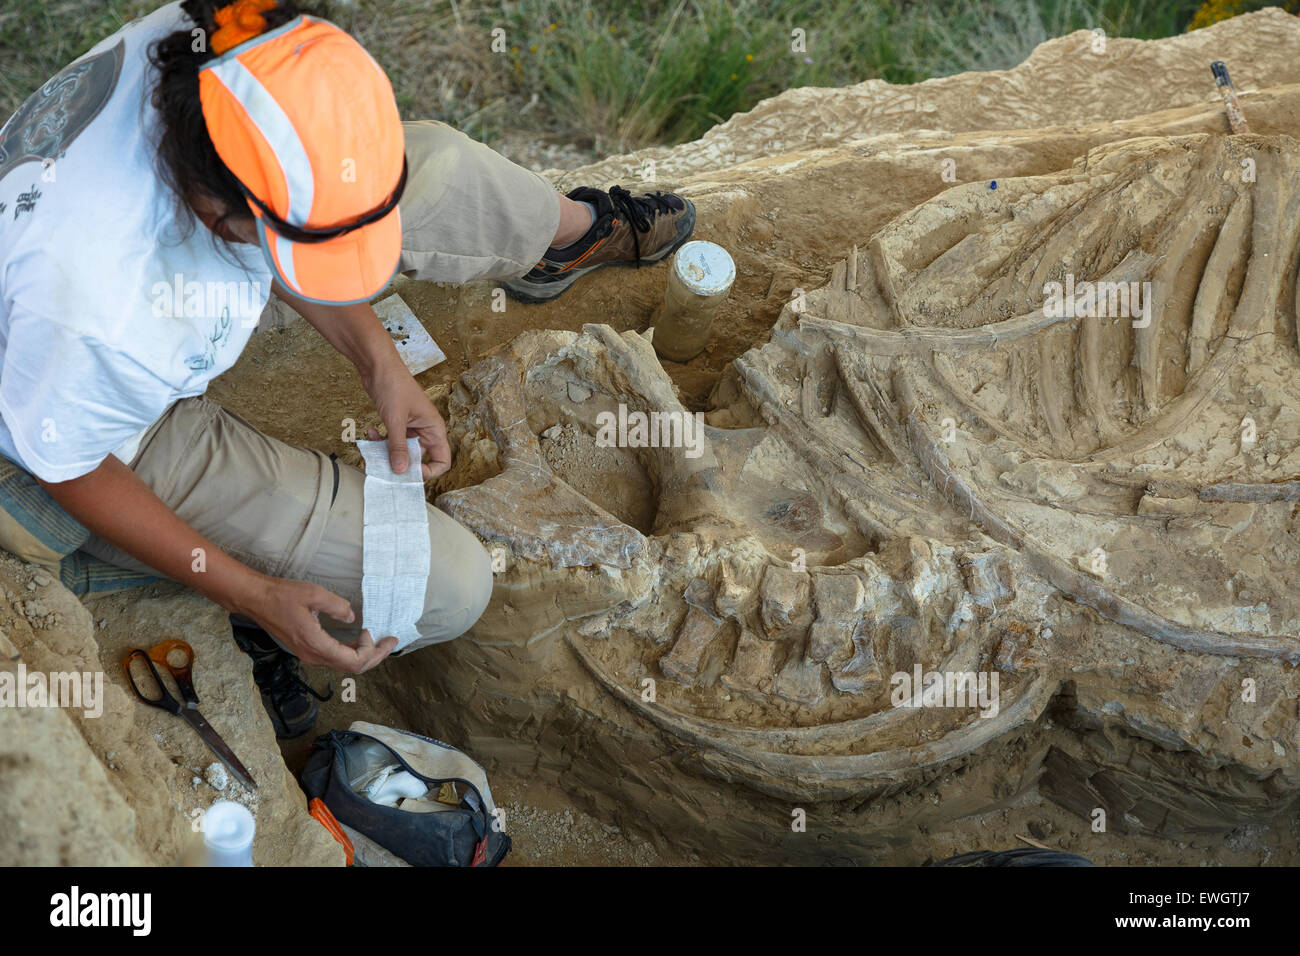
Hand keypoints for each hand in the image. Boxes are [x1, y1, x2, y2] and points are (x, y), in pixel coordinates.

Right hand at [241, 576, 396, 674]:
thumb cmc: (281, 596)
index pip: (352, 662)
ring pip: (343, 664)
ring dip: (365, 655)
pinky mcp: (307, 649)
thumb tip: (352, 616)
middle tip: (392, 642)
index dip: (369, 651)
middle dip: (375, 656)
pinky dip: (352, 652)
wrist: (256, 600)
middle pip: (351, 667)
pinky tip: (360, 641)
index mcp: (316, 645)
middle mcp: (313, 655)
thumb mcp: (314, 594)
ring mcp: (308, 654)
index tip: (371, 630)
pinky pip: (334, 658)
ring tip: (380, 642)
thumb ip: (337, 606)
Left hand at [363, 354, 451, 478]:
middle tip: (384, 465)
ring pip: (402, 453)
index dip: (428, 471)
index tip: (408, 471)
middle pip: (419, 460)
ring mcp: (411, 428)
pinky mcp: (398, 425)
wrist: (378, 366)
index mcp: (434, 429)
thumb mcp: (395, 420)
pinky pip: (391, 443)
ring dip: (387, 454)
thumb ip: (398, 447)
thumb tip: (400, 471)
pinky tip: (370, 432)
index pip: (441, 461)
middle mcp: (425, 431)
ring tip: (373, 448)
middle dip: (401, 464)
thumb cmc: (393, 385)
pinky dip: (380, 442)